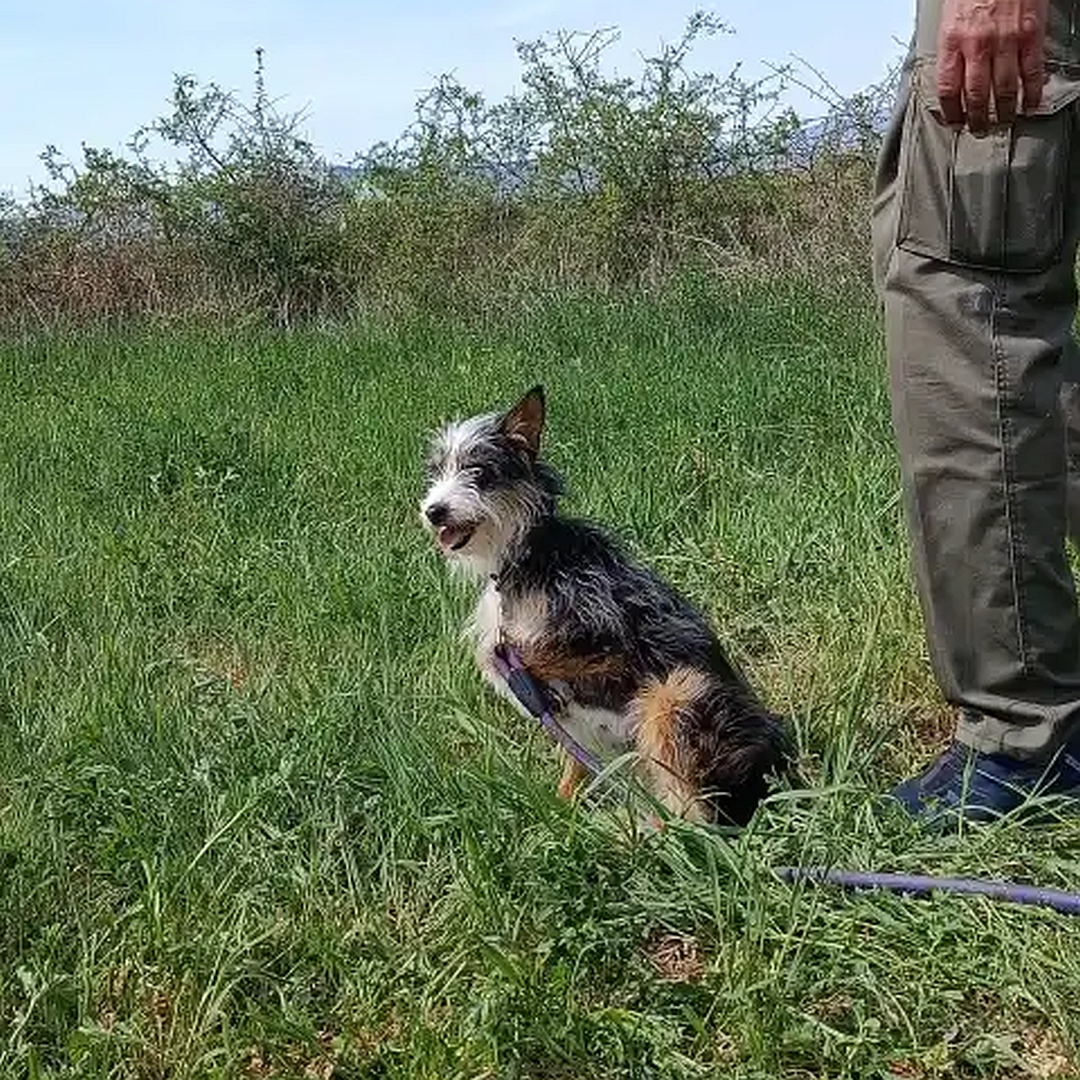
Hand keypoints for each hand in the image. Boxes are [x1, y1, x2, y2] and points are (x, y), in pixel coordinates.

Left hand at [936, 0, 1048, 131]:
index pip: (948, 90)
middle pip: (976, 96)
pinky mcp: (1031, 35)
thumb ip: (950, 47)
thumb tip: (949, 75)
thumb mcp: (949, 17)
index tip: (954, 123)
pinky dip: (1031, 93)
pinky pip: (1031, 72)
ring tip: (1003, 123)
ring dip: (1003, 112)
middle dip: (977, 119)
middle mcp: (978, 46)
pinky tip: (1030, 105)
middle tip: (979, 130)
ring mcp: (1006, 42)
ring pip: (1004, 90)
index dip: (951, 113)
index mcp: (953, 41)